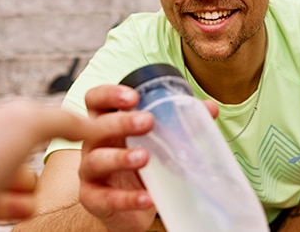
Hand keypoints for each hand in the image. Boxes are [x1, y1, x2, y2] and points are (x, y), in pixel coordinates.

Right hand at [78, 84, 217, 231]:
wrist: (130, 206)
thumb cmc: (140, 163)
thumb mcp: (157, 141)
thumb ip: (180, 122)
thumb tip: (209, 108)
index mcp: (106, 122)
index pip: (96, 100)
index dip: (109, 94)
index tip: (133, 96)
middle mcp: (94, 143)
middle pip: (96, 127)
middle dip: (120, 122)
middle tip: (148, 121)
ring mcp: (89, 171)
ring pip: (96, 160)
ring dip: (120, 157)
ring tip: (145, 158)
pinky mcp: (93, 198)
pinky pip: (106, 198)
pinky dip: (127, 198)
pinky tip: (147, 197)